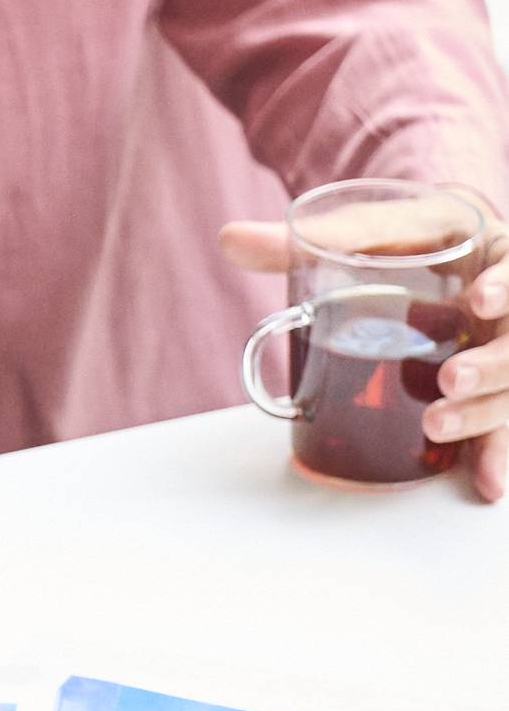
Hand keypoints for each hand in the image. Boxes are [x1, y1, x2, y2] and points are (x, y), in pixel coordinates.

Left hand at [221, 223, 508, 503]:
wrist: (437, 249)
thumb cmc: (411, 237)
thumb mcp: (377, 227)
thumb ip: (320, 235)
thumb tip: (229, 240)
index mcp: (495, 253)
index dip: (505, 286)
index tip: (478, 300)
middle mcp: (507, 307)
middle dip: (490, 365)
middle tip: (447, 381)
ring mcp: (501, 349)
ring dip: (481, 414)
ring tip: (435, 428)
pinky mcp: (492, 387)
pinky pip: (499, 422)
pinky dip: (491, 454)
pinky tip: (484, 483)